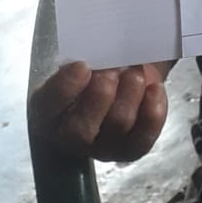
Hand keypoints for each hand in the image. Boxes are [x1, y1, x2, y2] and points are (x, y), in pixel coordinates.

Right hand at [31, 61, 168, 162]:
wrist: (114, 84)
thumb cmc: (91, 70)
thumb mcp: (80, 59)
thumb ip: (84, 58)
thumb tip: (101, 51)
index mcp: (46, 111)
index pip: (46, 107)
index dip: (65, 88)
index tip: (83, 65)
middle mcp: (69, 138)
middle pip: (81, 129)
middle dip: (100, 94)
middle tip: (114, 69)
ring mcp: (100, 149)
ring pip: (117, 125)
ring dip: (130, 92)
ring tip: (135, 72)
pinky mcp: (128, 151)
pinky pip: (143, 138)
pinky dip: (153, 111)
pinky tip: (154, 88)